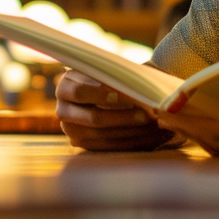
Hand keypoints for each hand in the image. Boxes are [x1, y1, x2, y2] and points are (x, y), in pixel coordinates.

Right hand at [55, 69, 174, 150]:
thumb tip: (141, 79)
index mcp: (65, 87)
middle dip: (122, 117)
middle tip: (146, 115)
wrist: (105, 94)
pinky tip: (154, 136)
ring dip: (132, 131)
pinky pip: (110, 148)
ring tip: (154, 125)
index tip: (122, 94)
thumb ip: (119, 72)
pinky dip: (134, 141)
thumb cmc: (110, 76)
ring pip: (103, 136)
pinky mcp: (85, 146)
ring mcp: (72, 131)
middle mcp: (63, 111)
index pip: (79, 92)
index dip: (100, 94)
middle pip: (93, 118)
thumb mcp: (109, 69)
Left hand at [157, 68, 218, 157]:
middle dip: (180, 128)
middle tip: (154, 114)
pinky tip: (201, 132)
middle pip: (206, 142)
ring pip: (214, 150)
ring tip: (171, 121)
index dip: (186, 121)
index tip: (163, 112)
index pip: (213, 129)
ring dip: (192, 136)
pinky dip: (208, 142)